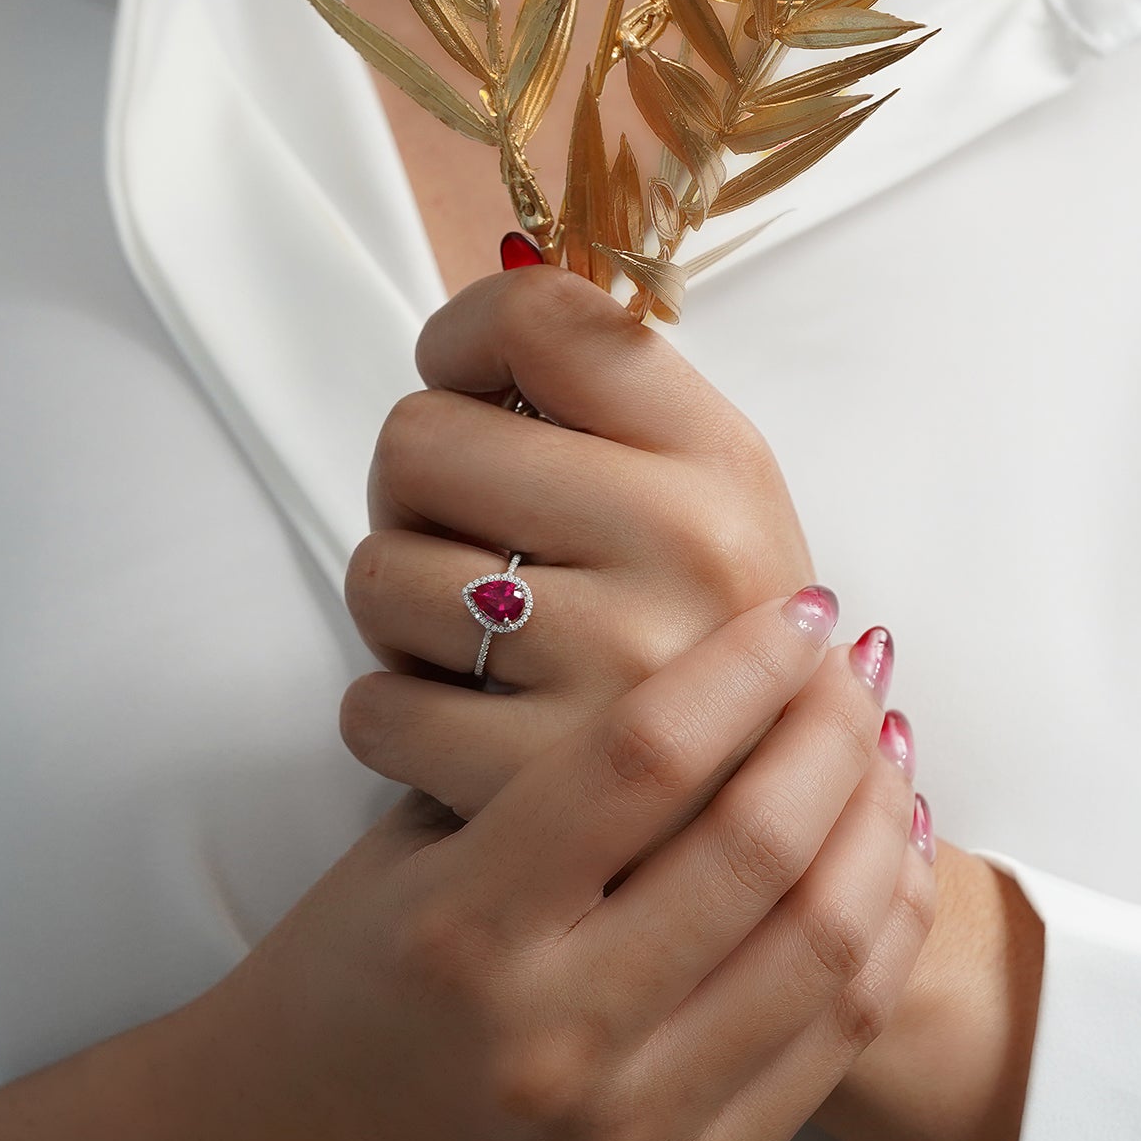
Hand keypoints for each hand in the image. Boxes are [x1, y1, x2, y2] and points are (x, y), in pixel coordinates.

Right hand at [173, 588, 929, 1140]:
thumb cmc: (355, 966)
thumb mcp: (413, 839)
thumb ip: (542, 760)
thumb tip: (718, 656)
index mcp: (466, 923)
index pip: (644, 758)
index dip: (744, 664)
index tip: (797, 609)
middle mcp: (553, 1030)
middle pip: (756, 844)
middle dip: (832, 727)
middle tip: (857, 661)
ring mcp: (629, 1120)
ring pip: (825, 942)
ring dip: (878, 818)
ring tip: (884, 739)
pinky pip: (836, 1036)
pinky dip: (885, 926)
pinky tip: (889, 847)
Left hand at [344, 264, 813, 816]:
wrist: (769, 826)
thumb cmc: (703, 634)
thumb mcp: (707, 490)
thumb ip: (601, 397)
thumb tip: (460, 331)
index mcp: (720, 455)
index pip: (535, 314)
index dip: (460, 342)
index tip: (470, 393)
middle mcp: (684, 547)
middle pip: (416, 439)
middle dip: (420, 493)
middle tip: (476, 542)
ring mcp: (616, 672)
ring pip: (378, 573)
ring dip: (404, 611)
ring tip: (486, 643)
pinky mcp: (542, 790)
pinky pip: (371, 706)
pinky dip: (395, 714)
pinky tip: (467, 721)